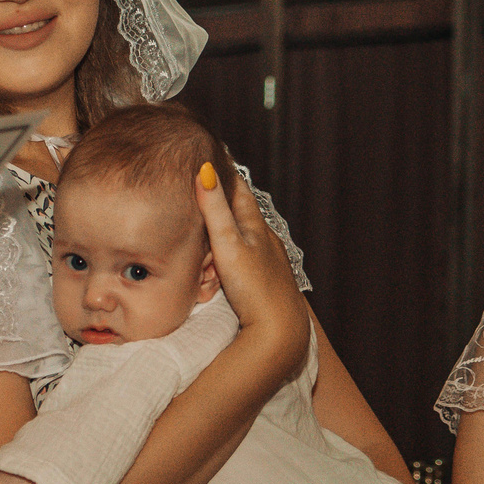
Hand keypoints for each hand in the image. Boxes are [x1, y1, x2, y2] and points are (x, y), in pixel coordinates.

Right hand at [196, 166, 307, 372]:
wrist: (279, 329)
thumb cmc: (255, 287)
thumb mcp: (228, 245)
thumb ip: (215, 210)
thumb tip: (204, 171)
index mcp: (255, 227)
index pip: (239, 191)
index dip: (226, 173)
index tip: (215, 155)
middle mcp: (265, 241)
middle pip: (243, 212)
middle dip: (226, 198)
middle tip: (210, 182)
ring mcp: (267, 261)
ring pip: (245, 236)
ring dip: (229, 227)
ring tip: (216, 220)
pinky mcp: (265, 281)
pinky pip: (244, 258)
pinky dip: (232, 252)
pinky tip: (229, 259)